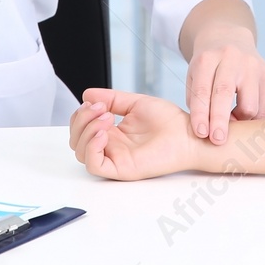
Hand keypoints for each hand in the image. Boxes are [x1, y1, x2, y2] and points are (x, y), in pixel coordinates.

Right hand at [69, 89, 199, 179]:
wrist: (188, 133)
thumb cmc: (168, 120)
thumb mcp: (135, 103)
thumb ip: (112, 98)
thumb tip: (87, 95)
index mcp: (113, 133)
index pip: (81, 128)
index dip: (81, 114)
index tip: (97, 102)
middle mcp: (111, 147)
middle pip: (76, 141)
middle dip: (81, 121)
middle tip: (100, 109)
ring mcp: (115, 158)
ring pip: (81, 153)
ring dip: (86, 131)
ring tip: (106, 117)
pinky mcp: (121, 169)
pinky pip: (94, 165)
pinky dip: (91, 147)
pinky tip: (104, 132)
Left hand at [186, 25, 264, 144]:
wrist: (229, 39)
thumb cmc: (208, 66)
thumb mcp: (194, 76)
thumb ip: (198, 101)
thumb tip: (208, 131)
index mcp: (207, 58)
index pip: (203, 89)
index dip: (201, 113)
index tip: (200, 133)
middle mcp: (231, 58)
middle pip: (225, 93)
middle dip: (220, 120)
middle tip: (217, 140)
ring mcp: (253, 64)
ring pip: (249, 104)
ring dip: (239, 120)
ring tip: (231, 119)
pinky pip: (263, 106)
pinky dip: (253, 117)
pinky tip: (244, 115)